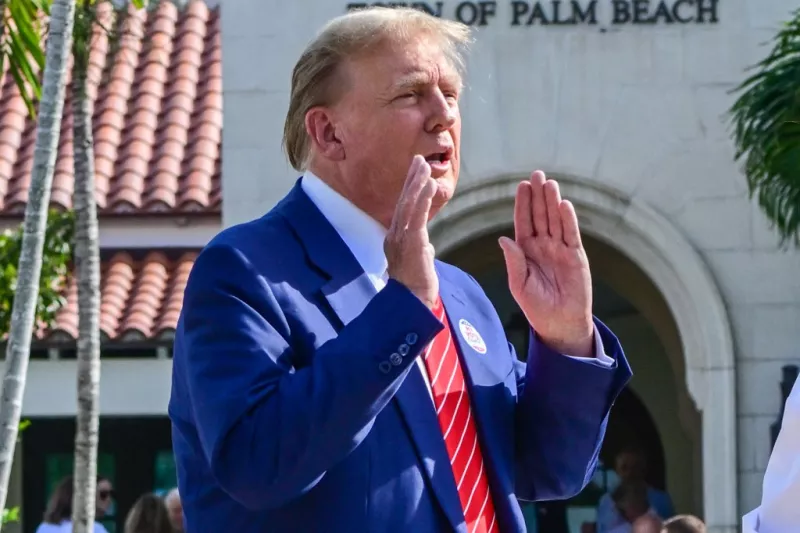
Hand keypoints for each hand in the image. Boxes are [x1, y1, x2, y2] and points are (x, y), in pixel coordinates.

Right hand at [385, 155, 438, 308]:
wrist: (412, 303)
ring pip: (408, 205)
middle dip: (411, 179)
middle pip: (403, 201)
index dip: (409, 189)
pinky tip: (428, 185)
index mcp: (395, 238)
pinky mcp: (412, 243)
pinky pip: (417, 217)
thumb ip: (420, 250)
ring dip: (416, 183)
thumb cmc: (416, 286)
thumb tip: (427, 247)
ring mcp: (401, 239)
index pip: (403, 208)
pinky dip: (422, 199)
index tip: (416, 171)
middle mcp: (394, 235)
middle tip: (419, 159)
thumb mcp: (418, 263)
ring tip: (424, 166)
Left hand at [498, 171, 593, 356]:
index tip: (522, 186)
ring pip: (555, 220)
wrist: (559, 323)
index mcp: (526, 250)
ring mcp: (560, 249)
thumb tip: (504, 238)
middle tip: (537, 174)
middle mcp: (543, 245)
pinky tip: (564, 205)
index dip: (523, 204)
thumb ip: (514, 262)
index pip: (524, 222)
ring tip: (550, 183)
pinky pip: (571, 234)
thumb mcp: (519, 285)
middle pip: (540, 215)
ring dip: (552, 202)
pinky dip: (568, 220)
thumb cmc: (536, 306)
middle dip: (538, 196)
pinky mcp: (576, 256)